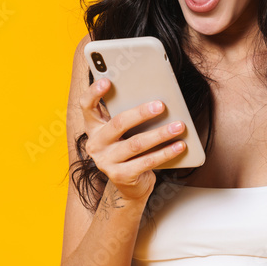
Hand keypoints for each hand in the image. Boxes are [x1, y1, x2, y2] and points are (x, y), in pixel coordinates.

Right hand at [79, 78, 186, 202]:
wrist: (131, 184)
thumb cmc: (130, 150)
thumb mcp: (124, 132)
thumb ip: (130, 117)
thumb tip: (156, 101)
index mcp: (93, 127)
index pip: (86, 106)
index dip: (94, 92)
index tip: (107, 81)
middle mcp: (95, 144)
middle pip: (118, 123)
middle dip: (141, 113)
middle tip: (161, 105)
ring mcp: (106, 162)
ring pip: (136, 144)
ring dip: (161, 134)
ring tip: (179, 126)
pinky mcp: (121, 176)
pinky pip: (147, 162)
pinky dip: (166, 153)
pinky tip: (179, 146)